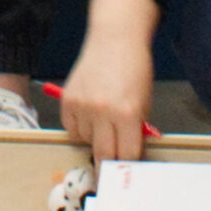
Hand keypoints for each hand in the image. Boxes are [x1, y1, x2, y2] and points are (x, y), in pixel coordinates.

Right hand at [60, 0, 158, 160]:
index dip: (128, 163)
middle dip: (109, 163)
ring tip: (102, 121)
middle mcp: (103, 111)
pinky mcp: (68, 99)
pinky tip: (89, 115)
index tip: (127, 170)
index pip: (127, 155)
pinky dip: (79, 128)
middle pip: (103, 155)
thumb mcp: (143, 103)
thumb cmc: (134, 69)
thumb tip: (127, 155)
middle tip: (111, 166)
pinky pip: (71, 129)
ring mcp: (82, 105)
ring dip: (93, 139)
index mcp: (127, 114)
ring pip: (85, 142)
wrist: (115, 39)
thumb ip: (135, 131)